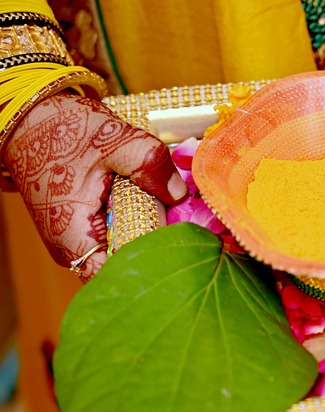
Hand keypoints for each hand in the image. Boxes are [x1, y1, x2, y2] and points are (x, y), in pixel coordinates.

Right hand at [2, 92, 187, 281]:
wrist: (33, 118)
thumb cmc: (64, 130)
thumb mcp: (112, 139)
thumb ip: (148, 164)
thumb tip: (179, 194)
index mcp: (74, 240)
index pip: (118, 277)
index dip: (152, 265)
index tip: (182, 245)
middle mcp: (76, 250)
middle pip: (128, 266)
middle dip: (159, 248)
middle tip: (189, 226)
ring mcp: (83, 241)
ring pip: (127, 250)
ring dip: (152, 232)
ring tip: (176, 213)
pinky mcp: (90, 228)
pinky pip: (123, 235)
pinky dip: (142, 222)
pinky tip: (159, 205)